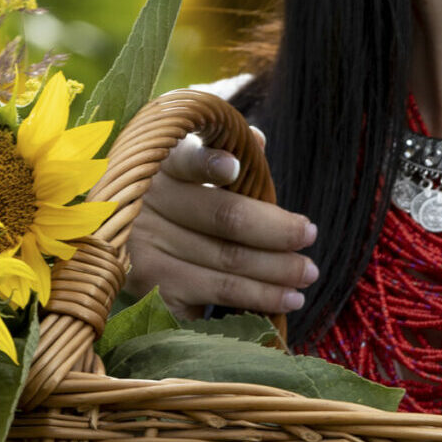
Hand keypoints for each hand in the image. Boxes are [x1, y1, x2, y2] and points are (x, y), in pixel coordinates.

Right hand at [125, 126, 319, 321]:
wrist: (130, 247)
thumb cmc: (179, 201)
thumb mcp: (192, 171)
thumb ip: (225, 153)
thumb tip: (258, 141)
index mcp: (162, 168)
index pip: (184, 161)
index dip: (207, 164)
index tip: (234, 168)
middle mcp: (147, 207)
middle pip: (224, 218)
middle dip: (277, 231)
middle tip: (310, 235)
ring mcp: (146, 251)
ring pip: (227, 263)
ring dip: (276, 271)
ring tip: (307, 274)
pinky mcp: (152, 290)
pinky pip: (218, 296)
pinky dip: (258, 300)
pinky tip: (284, 300)